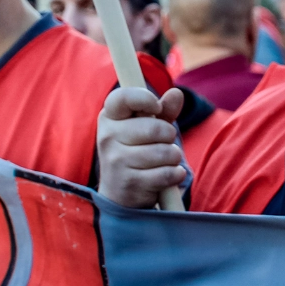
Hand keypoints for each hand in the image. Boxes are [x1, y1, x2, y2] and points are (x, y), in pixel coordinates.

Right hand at [96, 87, 185, 208]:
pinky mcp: (128, 183)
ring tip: (163, 161)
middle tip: (163, 142)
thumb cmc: (138, 151)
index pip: (123, 97)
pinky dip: (175, 175)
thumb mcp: (149, 127)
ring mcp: (115, 161)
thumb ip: (164, 110)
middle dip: (169, 136)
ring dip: (174, 157)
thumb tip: (176, 93)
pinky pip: (167, 174)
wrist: (121, 192)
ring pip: (165, 152)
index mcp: (109, 116)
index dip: (146, 99)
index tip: (156, 107)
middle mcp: (107, 137)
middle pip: (156, 128)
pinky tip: (166, 175)